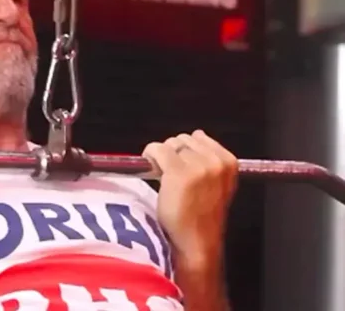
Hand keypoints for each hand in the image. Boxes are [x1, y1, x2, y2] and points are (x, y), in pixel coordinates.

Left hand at [142, 130, 237, 263]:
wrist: (196, 244)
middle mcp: (216, 162)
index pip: (200, 138)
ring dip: (161, 157)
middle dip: (173, 153)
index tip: (178, 164)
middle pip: (182, 140)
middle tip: (168, 174)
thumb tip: (198, 135)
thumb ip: (210, 161)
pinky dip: (149, 156)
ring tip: (163, 178)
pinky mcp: (178, 172)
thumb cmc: (201, 219)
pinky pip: (156, 150)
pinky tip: (151, 171)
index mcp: (229, 163)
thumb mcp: (216, 186)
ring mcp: (197, 166)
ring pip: (169, 145)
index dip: (184, 151)